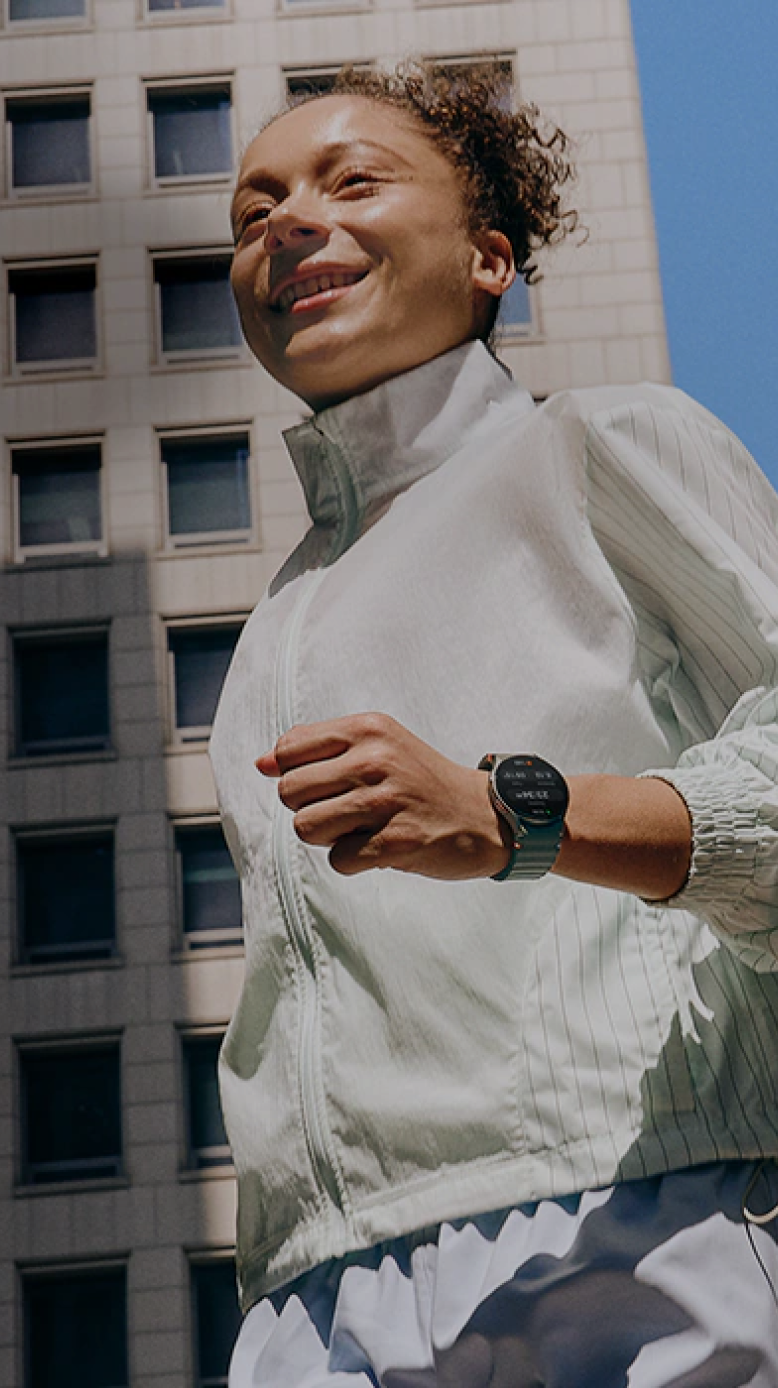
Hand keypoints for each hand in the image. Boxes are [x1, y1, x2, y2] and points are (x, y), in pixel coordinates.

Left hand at [256, 713, 510, 877]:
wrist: (487, 816)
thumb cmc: (422, 782)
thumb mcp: (378, 746)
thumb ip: (318, 749)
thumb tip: (260, 764)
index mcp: (368, 729)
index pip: (288, 750)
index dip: (295, 775)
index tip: (327, 785)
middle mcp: (376, 759)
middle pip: (289, 792)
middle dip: (309, 809)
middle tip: (347, 811)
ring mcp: (387, 801)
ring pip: (306, 828)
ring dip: (328, 837)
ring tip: (361, 829)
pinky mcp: (398, 841)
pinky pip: (337, 860)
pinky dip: (352, 862)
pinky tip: (379, 848)